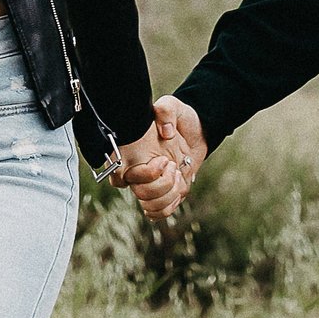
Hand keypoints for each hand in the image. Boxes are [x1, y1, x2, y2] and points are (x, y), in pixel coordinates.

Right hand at [109, 96, 207, 221]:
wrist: (198, 130)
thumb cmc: (179, 117)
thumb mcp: (172, 105)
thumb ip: (166, 111)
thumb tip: (166, 133)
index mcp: (133, 155)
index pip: (120, 178)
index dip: (144, 174)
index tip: (163, 160)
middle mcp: (138, 173)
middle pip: (139, 193)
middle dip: (161, 183)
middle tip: (172, 164)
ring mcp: (151, 185)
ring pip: (149, 206)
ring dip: (168, 195)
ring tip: (177, 175)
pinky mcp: (165, 193)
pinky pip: (159, 212)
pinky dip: (170, 205)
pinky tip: (179, 188)